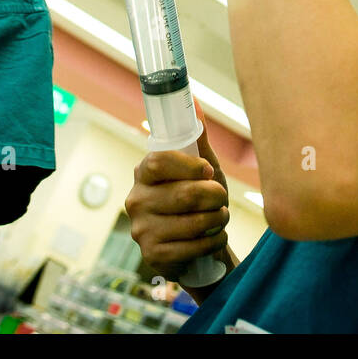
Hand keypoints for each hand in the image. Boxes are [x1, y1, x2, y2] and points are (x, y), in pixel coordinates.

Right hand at [125, 116, 231, 283]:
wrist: (201, 245)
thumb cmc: (200, 200)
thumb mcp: (201, 168)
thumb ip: (196, 138)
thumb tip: (195, 102)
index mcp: (143, 173)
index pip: (158, 162)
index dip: (188, 166)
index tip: (207, 170)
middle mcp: (136, 200)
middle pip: (184, 194)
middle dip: (215, 195)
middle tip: (221, 197)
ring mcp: (142, 230)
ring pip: (193, 222)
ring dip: (218, 219)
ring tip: (220, 216)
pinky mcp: (153, 256)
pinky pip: (193, 247)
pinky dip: (215, 240)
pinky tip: (215, 236)